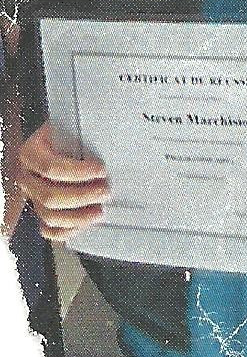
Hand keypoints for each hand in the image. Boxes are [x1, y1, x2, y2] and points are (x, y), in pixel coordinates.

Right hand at [17, 122, 109, 242]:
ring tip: (99, 210)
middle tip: (105, 190)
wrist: (63, 137)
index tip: (101, 169)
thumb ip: (83, 136)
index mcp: (31, 152)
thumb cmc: (71, 131)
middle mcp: (27, 176)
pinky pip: (49, 230)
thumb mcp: (73, 126)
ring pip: (49, 216)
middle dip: (81, 196)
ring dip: (77, 217)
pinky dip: (67, 230)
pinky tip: (84, 223)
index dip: (78, 172)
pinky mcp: (42, 210)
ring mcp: (32, 196)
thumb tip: (108, 148)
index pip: (51, 167)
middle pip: (49, 196)